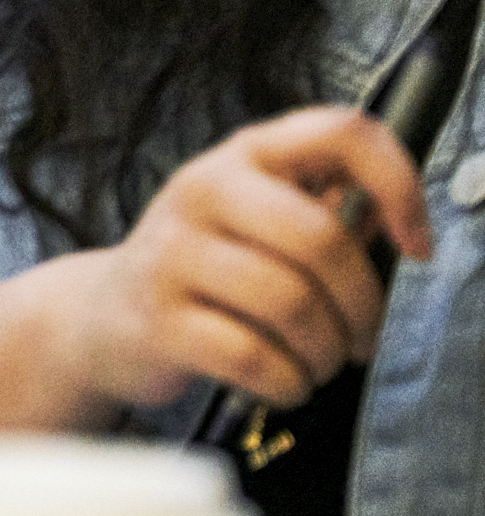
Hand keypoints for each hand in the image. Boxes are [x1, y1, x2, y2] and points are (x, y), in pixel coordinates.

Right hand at [58, 104, 429, 411]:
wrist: (101, 316)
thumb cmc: (203, 271)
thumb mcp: (258, 222)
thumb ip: (325, 212)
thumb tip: (392, 222)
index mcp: (243, 156)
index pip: (339, 132)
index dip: (397, 182)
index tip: (414, 243)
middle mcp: (202, 189)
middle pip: (319, 238)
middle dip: (363, 306)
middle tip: (362, 338)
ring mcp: (172, 252)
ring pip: (291, 305)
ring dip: (326, 353)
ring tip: (318, 363)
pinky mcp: (157, 318)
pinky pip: (253, 357)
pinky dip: (288, 383)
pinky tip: (283, 381)